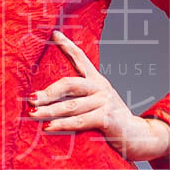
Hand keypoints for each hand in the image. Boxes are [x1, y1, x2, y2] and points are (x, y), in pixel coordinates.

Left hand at [27, 30, 169, 162]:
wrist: (138, 136)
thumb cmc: (112, 120)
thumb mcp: (96, 103)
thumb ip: (77, 98)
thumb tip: (47, 98)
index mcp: (97, 80)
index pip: (81, 58)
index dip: (67, 46)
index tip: (54, 34)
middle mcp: (100, 87)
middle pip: (69, 83)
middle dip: (48, 91)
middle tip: (31, 98)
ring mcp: (104, 102)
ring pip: (70, 106)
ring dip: (49, 111)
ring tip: (33, 114)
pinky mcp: (107, 117)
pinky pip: (79, 120)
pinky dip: (62, 124)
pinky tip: (49, 127)